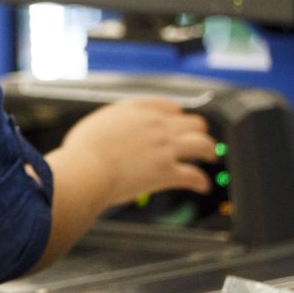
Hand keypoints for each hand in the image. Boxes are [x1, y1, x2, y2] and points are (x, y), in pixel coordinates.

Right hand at [56, 97, 218, 208]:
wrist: (86, 168)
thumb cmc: (83, 149)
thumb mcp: (96, 122)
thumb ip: (112, 123)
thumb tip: (110, 132)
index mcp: (137, 110)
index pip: (169, 106)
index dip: (177, 115)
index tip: (178, 121)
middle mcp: (156, 125)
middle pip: (192, 122)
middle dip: (197, 130)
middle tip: (197, 138)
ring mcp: (165, 147)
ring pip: (202, 144)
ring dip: (209, 150)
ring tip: (210, 155)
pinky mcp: (167, 172)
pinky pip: (193, 175)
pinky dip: (200, 181)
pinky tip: (202, 185)